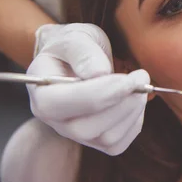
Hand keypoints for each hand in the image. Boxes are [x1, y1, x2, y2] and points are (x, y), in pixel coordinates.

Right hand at [27, 23, 149, 154]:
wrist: (75, 58)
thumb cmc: (73, 46)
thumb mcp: (75, 37)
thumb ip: (83, 52)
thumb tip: (99, 73)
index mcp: (41, 92)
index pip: (60, 105)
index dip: (98, 94)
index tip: (129, 78)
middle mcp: (54, 120)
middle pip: (85, 129)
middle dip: (121, 104)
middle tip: (140, 76)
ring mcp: (74, 134)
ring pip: (107, 139)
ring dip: (132, 111)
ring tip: (138, 84)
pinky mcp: (96, 141)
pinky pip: (119, 143)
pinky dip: (134, 122)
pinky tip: (134, 100)